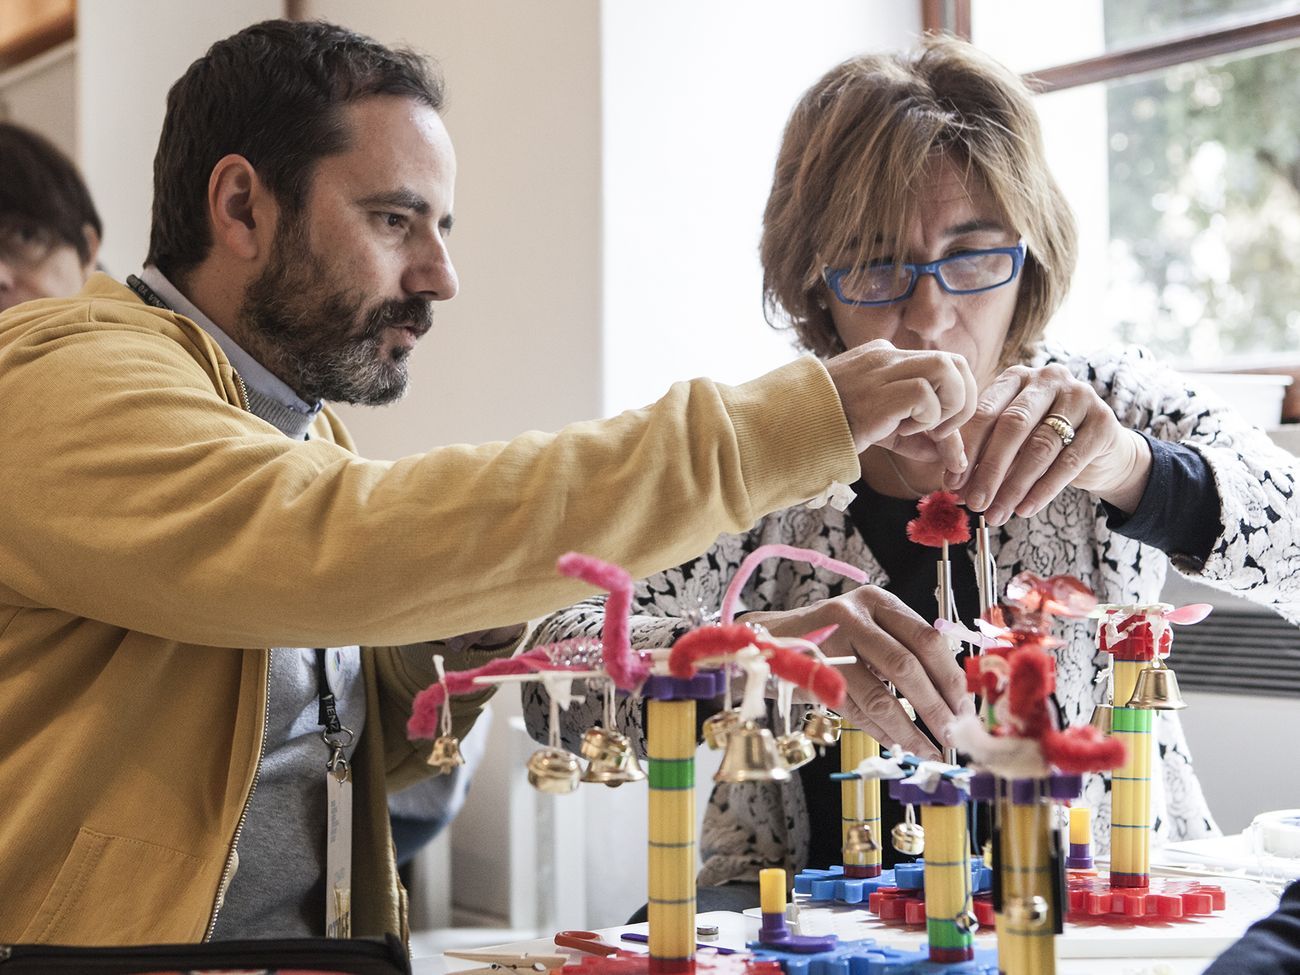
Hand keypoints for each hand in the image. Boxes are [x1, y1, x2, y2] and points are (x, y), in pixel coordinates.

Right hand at [741, 586, 972, 758]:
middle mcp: (853, 615)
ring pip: (880, 694)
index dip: (951, 677)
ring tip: (929, 750)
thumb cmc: (830, 640)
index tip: (966, 708)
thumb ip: (903, 650)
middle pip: (906, 665)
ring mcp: (828, 644)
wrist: (767, 643)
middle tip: (953, 735)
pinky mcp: (810, 674)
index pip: (926, 638)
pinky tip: (897, 744)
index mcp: (877, 601)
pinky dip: (880, 731)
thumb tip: (953, 697)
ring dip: (909, 729)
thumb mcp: (868, 630)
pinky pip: (855, 710)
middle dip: (935, 707)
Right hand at [825, 339, 977, 475]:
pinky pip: (925, 394)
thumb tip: (950, 456)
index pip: (941, 367)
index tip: (939, 432)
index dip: (953, 401)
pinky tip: (902, 431)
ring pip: (947, 367)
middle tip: (944, 431)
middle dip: (964, 400)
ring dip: (951, 405)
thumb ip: (917, 438)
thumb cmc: (830, 429)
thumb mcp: (882, 430)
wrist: (789, 430)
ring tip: (928, 429)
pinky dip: (927, 418)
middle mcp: (887, 357)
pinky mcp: (878, 391)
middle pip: (955, 361)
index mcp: (886, 359)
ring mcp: (882, 370)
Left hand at [945, 363, 1152, 524]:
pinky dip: (1043, 490)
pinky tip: (1025, 510)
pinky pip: (1068, 462)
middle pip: (1013, 426)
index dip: (968, 450)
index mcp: (1016, 378)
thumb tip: (954, 488)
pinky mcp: (1103, 422)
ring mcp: (1080, 396)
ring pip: (1040, 446)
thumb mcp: (1012, 443)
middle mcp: (1048, 379)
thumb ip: (984, 456)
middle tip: (975, 503)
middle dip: (989, 470)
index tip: (952, 483)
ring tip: (997, 514)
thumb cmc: (1042, 443)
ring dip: (1014, 486)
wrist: (1100, 450)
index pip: (986, 412)